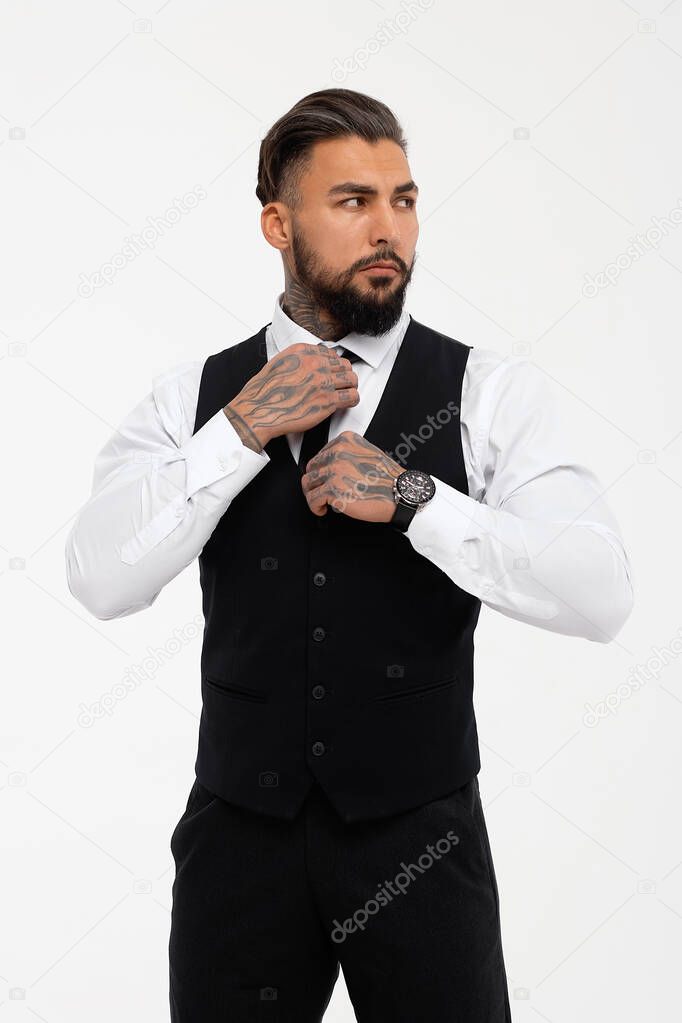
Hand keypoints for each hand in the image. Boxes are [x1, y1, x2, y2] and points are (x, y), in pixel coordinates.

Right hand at [224, 342, 358, 451]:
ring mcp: (323, 382)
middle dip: (344, 375)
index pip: (330, 353)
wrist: (258, 410)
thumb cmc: (263, 392)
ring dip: (350, 386)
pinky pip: (352, 396)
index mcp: (302, 352)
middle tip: (341, 384)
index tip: (332, 373)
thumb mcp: (277, 363)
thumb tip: (309, 363)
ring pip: (351, 379)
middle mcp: (314, 363)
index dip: (333, 365)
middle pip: (344, 364)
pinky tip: (347, 403)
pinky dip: (353, 400)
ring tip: (346, 393)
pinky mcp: (327, 401)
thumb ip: (296, 361)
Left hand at [301, 430, 403, 521]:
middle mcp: (338, 452)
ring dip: (312, 495)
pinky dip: (315, 507)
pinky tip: (323, 510)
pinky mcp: (334, 489)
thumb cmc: (387, 479)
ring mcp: (335, 470)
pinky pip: (313, 499)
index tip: (325, 481)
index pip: (320, 455)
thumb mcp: (367, 453)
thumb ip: (347, 454)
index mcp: (346, 440)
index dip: (321, 471)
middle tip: (320, 493)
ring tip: (321, 502)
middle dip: (314, 483)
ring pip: (308, 483)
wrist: (401, 493)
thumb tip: (328, 466)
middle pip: (311, 468)